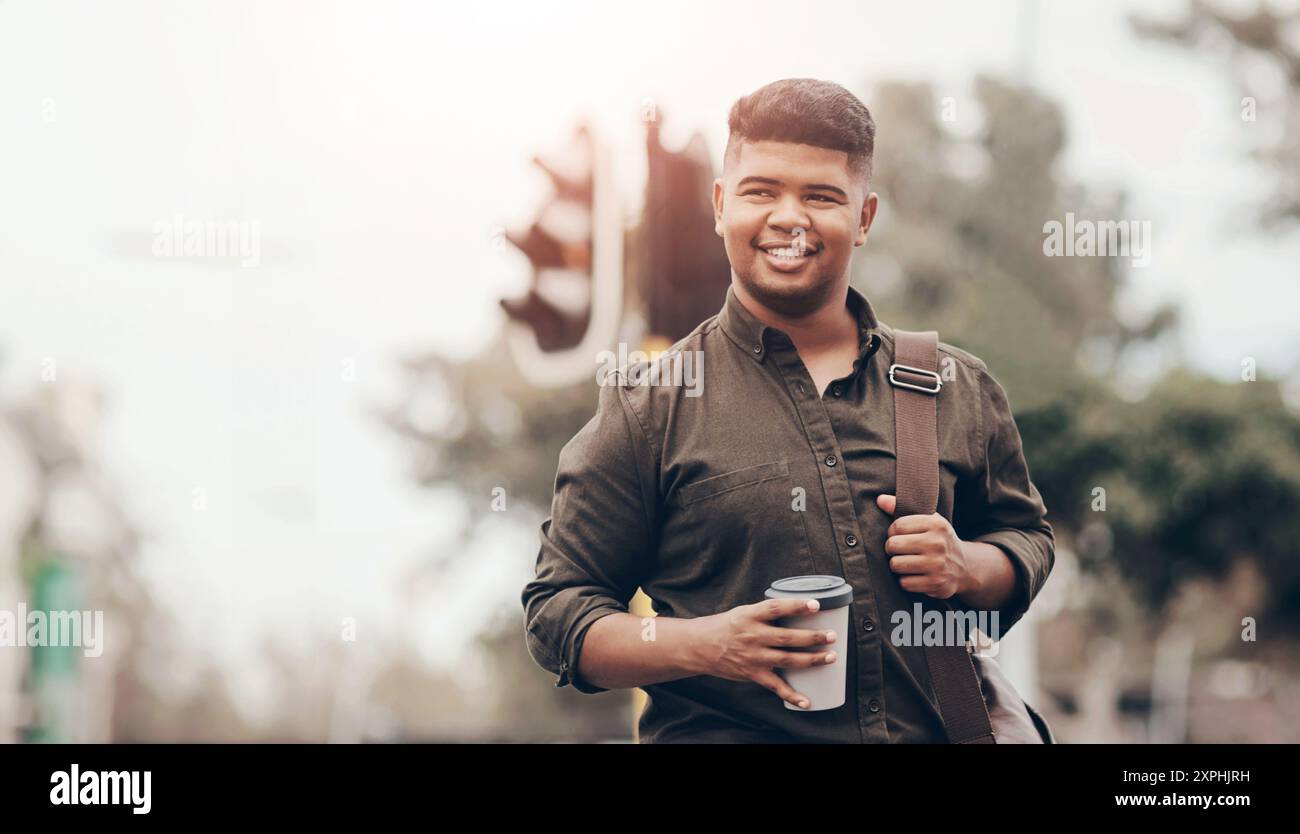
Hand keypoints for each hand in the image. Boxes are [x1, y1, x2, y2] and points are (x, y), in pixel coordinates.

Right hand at [691, 598, 838, 709]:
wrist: (699, 646)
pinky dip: (792, 695)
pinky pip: (775, 686)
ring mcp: (753, 656)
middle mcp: (753, 636)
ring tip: (830, 657)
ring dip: (811, 659)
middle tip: (832, 635)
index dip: (796, 606)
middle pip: (788, 637)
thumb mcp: (743, 612)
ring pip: (787, 659)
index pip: (776, 608)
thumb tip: (795, 612)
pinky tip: (806, 701)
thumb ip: (766, 614)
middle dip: (813, 636)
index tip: (816, 605)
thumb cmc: (725, 626)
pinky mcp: (752, 674)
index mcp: (750, 616)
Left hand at [876, 493, 972, 599]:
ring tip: (907, 562)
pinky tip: (916, 575)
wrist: (965, 567)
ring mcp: (937, 565)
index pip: (897, 525)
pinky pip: (904, 583)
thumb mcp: (928, 520)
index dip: (893, 532)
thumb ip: (901, 508)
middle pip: (893, 545)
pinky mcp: (935, 584)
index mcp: (936, 524)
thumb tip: (880, 499)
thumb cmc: (939, 540)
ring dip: (898, 565)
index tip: (900, 535)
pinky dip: (906, 580)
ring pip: (895, 565)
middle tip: (901, 550)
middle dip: (892, 549)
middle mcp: (938, 544)